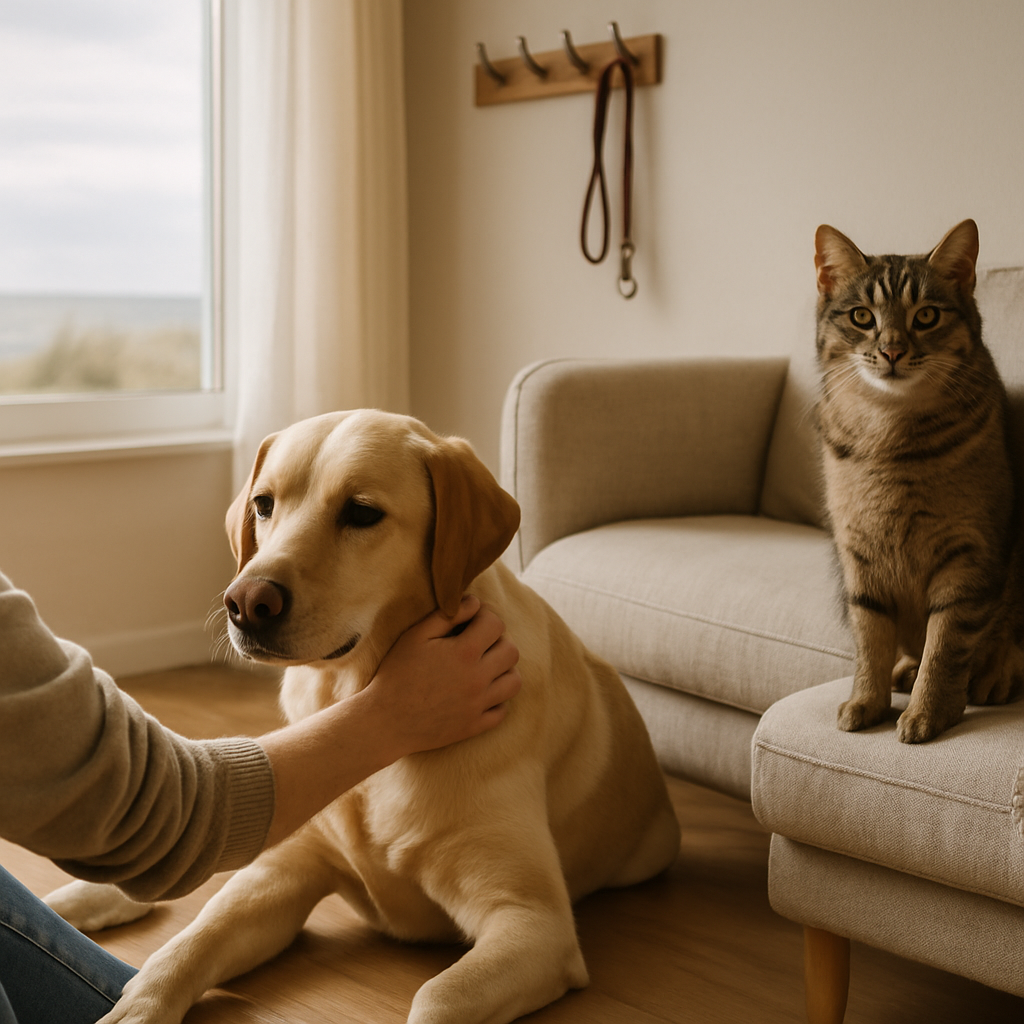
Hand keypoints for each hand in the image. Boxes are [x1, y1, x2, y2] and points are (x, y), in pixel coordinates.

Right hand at [260, 595, 519, 848]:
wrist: (384, 721)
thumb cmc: (396, 674)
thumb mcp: (415, 636)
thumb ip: (447, 615)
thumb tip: (474, 602)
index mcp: (464, 653)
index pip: (496, 624)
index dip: (486, 615)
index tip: (473, 619)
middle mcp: (477, 678)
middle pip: (511, 651)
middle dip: (498, 641)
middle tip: (478, 642)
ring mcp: (479, 705)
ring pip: (514, 681)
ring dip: (503, 670)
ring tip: (484, 667)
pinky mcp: (474, 726)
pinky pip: (502, 710)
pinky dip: (496, 700)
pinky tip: (479, 693)